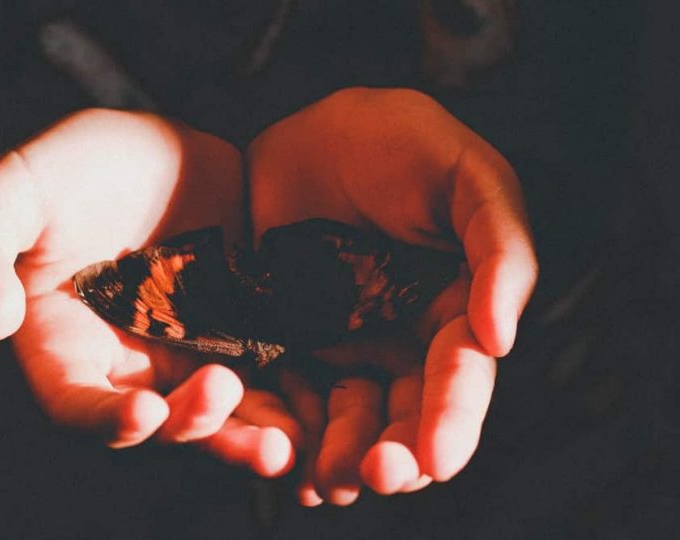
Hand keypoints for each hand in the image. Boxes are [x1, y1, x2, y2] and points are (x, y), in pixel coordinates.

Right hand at [0, 109, 297, 475]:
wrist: (167, 149)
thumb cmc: (79, 163)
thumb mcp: (18, 184)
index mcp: (66, 342)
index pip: (76, 404)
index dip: (104, 420)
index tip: (143, 413)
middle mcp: (128, 362)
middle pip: (157, 424)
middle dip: (191, 427)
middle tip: (221, 393)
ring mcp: (188, 353)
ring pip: (217, 415)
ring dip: (247, 437)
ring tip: (284, 446)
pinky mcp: (241, 335)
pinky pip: (266, 380)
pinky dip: (289, 402)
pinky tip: (319, 411)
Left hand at [248, 88, 537, 503]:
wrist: (307, 131)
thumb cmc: (399, 142)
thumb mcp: (465, 177)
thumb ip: (499, 249)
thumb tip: (501, 340)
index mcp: (452, 309)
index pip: (458, 376)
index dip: (452, 419)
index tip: (435, 459)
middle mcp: (400, 339)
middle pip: (404, 414)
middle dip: (395, 453)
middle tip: (374, 474)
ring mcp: (340, 343)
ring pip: (346, 417)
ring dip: (340, 454)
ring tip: (327, 479)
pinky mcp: (284, 340)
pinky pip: (287, 394)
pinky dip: (288, 431)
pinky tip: (284, 458)